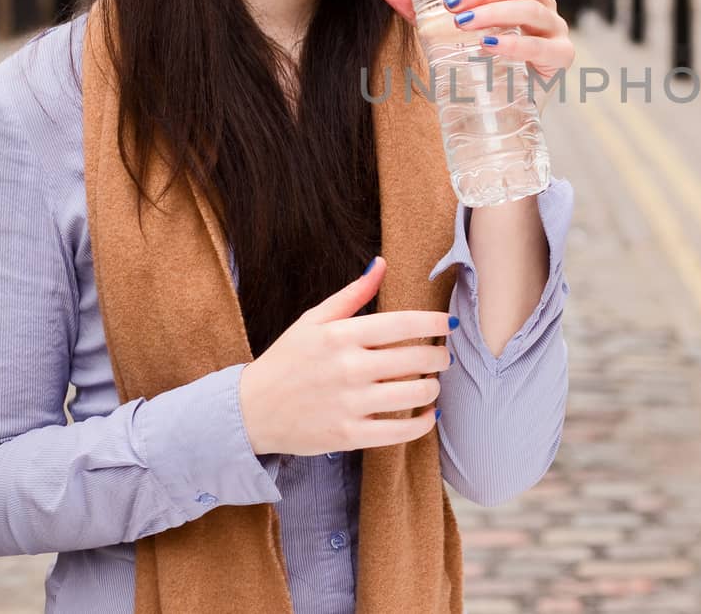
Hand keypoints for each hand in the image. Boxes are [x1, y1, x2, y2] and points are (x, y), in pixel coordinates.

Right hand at [237, 258, 452, 456]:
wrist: (250, 410)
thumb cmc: (286, 360)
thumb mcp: (313, 320)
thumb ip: (352, 294)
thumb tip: (381, 264)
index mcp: (341, 335)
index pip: (403, 323)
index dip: (434, 323)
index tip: (449, 325)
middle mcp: (348, 367)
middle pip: (416, 358)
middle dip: (439, 357)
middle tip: (441, 358)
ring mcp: (349, 404)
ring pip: (414, 393)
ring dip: (432, 388)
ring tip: (430, 384)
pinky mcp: (349, 436)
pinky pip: (401, 431)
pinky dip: (423, 423)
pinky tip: (427, 414)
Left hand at [376, 0, 575, 89]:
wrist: (501, 113)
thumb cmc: (479, 65)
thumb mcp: (446, 33)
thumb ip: (420, 10)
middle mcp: (542, 6)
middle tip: (452, 4)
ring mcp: (555, 31)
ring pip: (530, 9)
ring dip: (494, 13)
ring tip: (463, 24)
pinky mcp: (560, 58)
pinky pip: (540, 46)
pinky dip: (513, 44)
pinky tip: (489, 45)